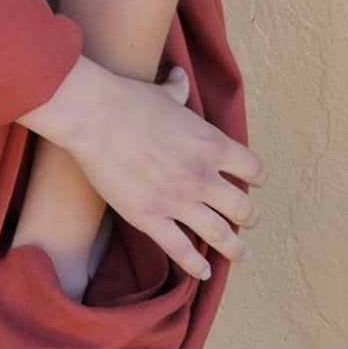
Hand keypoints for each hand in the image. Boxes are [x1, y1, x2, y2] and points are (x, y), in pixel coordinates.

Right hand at [19, 57, 262, 281]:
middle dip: (248, 218)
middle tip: (245, 222)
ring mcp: (179, 201)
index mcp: (212, 144)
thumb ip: (178, 90)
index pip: (254, 169)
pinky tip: (204, 272)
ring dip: (235, 250)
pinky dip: (197, 266)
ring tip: (238, 254)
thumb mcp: (162, 93)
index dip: (255, 177)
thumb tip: (181, 75)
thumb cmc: (128, 99)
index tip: (250, 181)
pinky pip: (183, 252)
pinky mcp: (152, 218)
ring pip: (222, 237)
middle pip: (245, 210)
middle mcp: (203, 177)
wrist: (92, 115)